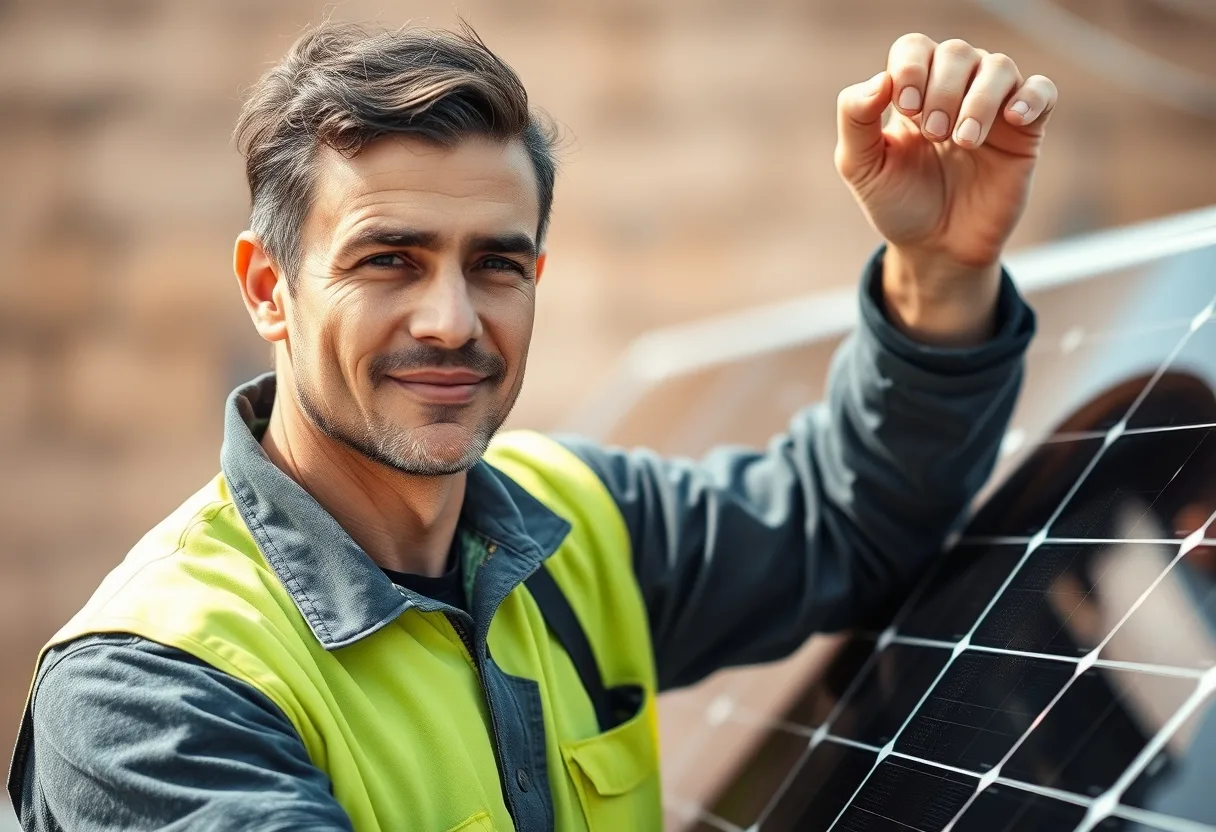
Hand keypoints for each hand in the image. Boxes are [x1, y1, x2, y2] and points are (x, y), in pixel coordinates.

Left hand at [835, 35, 1057, 343]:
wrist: (935, 248)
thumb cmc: (898, 203)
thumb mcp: (861, 166)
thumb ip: (856, 118)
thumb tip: (880, 79)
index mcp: (913, 92)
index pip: (914, 48)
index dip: (912, 68)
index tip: (907, 109)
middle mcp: (954, 91)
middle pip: (957, 52)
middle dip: (943, 89)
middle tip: (934, 134)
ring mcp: (992, 108)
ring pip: (999, 67)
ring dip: (980, 99)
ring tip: (963, 141)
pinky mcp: (1024, 132)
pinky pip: (1042, 91)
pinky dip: (1031, 96)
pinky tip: (1013, 118)